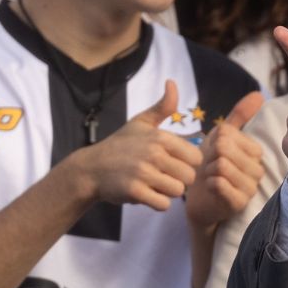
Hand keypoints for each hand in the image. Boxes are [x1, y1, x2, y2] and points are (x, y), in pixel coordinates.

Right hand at [65, 80, 202, 211]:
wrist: (91, 169)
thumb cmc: (119, 145)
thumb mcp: (140, 122)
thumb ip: (162, 106)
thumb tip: (172, 82)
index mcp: (160, 137)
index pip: (195, 157)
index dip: (186, 163)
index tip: (172, 163)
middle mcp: (154, 154)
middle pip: (189, 176)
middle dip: (178, 180)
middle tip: (162, 176)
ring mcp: (144, 174)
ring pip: (177, 191)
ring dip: (168, 192)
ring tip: (154, 185)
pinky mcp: (135, 192)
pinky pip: (163, 204)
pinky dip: (157, 203)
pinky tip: (147, 195)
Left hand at [185, 90, 265, 228]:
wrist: (199, 199)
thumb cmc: (210, 165)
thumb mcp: (221, 138)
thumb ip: (239, 116)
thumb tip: (259, 94)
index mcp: (255, 151)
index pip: (228, 134)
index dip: (214, 142)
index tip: (216, 154)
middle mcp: (257, 168)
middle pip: (224, 149)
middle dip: (209, 157)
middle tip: (210, 167)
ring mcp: (250, 187)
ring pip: (222, 165)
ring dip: (208, 170)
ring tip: (211, 176)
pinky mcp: (239, 203)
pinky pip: (219, 183)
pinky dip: (208, 183)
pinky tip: (211, 187)